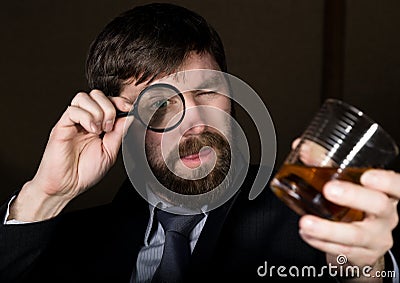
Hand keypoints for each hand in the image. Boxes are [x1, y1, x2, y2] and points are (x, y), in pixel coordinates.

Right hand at [10, 90, 132, 220]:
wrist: (67, 186)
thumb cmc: (85, 171)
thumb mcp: (110, 152)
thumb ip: (119, 133)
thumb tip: (131, 117)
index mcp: (99, 124)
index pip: (109, 101)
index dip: (120, 102)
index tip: (129, 109)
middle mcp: (85, 120)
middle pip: (97, 94)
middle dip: (109, 107)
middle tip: (109, 127)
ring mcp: (73, 122)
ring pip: (84, 97)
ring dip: (97, 112)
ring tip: (99, 130)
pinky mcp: (62, 126)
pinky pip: (73, 110)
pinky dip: (86, 117)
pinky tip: (91, 130)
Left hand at [299, 169, 398, 275]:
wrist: (360, 244)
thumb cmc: (354, 206)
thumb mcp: (346, 184)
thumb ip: (325, 163)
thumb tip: (301, 147)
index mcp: (386, 194)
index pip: (397, 185)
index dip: (387, 181)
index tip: (368, 176)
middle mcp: (386, 216)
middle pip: (379, 206)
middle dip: (354, 197)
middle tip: (329, 190)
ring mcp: (376, 238)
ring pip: (356, 235)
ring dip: (328, 229)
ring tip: (306, 222)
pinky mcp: (363, 255)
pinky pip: (342, 250)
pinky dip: (321, 242)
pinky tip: (307, 234)